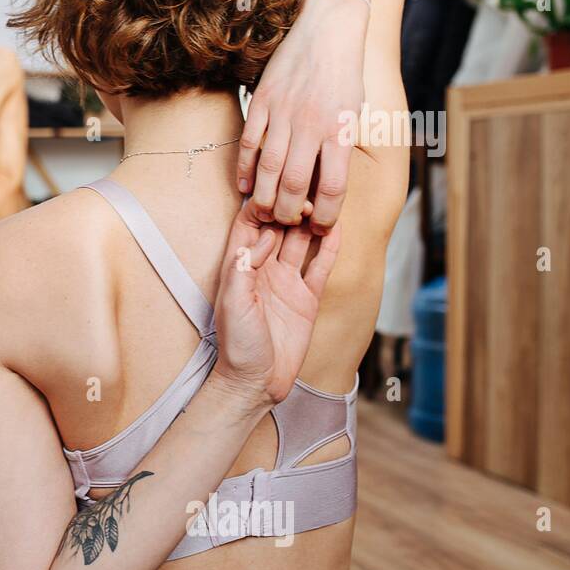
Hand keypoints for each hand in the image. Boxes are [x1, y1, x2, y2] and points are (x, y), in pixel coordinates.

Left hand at [211, 201, 340, 404]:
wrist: (256, 382)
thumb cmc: (237, 346)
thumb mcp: (234, 305)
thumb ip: (243, 270)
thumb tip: (258, 238)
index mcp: (240, 268)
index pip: (248, 227)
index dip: (260, 207)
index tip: (275, 189)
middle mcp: (264, 270)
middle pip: (278, 229)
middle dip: (289, 207)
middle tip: (305, 188)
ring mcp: (287, 283)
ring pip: (301, 242)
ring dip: (310, 222)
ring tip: (323, 200)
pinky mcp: (307, 298)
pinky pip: (320, 267)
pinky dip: (329, 247)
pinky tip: (336, 227)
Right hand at [237, 0, 366, 232]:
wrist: (328, 27)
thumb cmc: (345, 74)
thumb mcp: (354, 112)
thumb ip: (338, 146)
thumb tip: (322, 185)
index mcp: (339, 129)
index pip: (332, 187)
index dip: (325, 216)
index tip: (320, 228)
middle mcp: (311, 124)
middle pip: (294, 184)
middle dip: (287, 213)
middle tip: (284, 223)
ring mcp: (283, 112)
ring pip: (268, 168)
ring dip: (263, 197)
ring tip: (262, 212)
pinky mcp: (262, 101)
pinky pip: (249, 143)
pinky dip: (244, 169)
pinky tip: (244, 186)